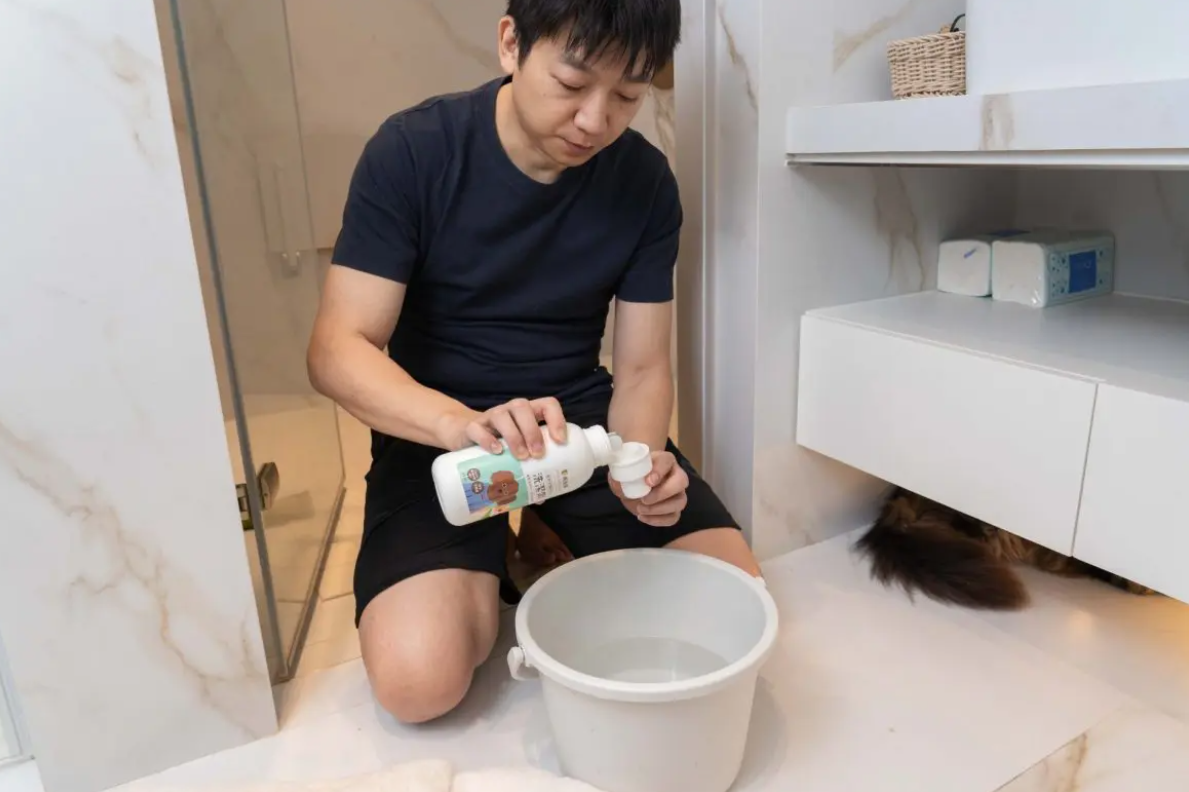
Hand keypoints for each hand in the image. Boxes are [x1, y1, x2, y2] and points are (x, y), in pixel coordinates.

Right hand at [443, 397, 567, 458]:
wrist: (466, 436)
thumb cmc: (500, 444)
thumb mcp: (517, 452)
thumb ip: (529, 469)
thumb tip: (541, 498)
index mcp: (528, 413)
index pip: (547, 405)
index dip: (557, 419)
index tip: (560, 442)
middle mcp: (510, 410)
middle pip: (523, 408)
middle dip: (533, 432)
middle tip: (538, 455)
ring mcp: (490, 416)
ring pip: (502, 415)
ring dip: (514, 436)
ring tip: (521, 457)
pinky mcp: (472, 427)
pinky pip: (477, 428)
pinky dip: (487, 440)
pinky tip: (496, 452)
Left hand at [610, 450, 688, 526]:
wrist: (633, 485)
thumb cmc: (631, 474)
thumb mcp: (622, 472)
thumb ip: (620, 476)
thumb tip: (619, 483)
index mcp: (664, 460)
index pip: (667, 461)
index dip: (660, 471)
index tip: (648, 481)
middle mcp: (676, 475)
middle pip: (681, 481)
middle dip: (663, 493)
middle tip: (644, 500)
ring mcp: (678, 493)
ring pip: (680, 502)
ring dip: (660, 509)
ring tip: (640, 509)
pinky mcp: (674, 509)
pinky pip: (674, 517)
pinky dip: (658, 520)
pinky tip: (643, 517)